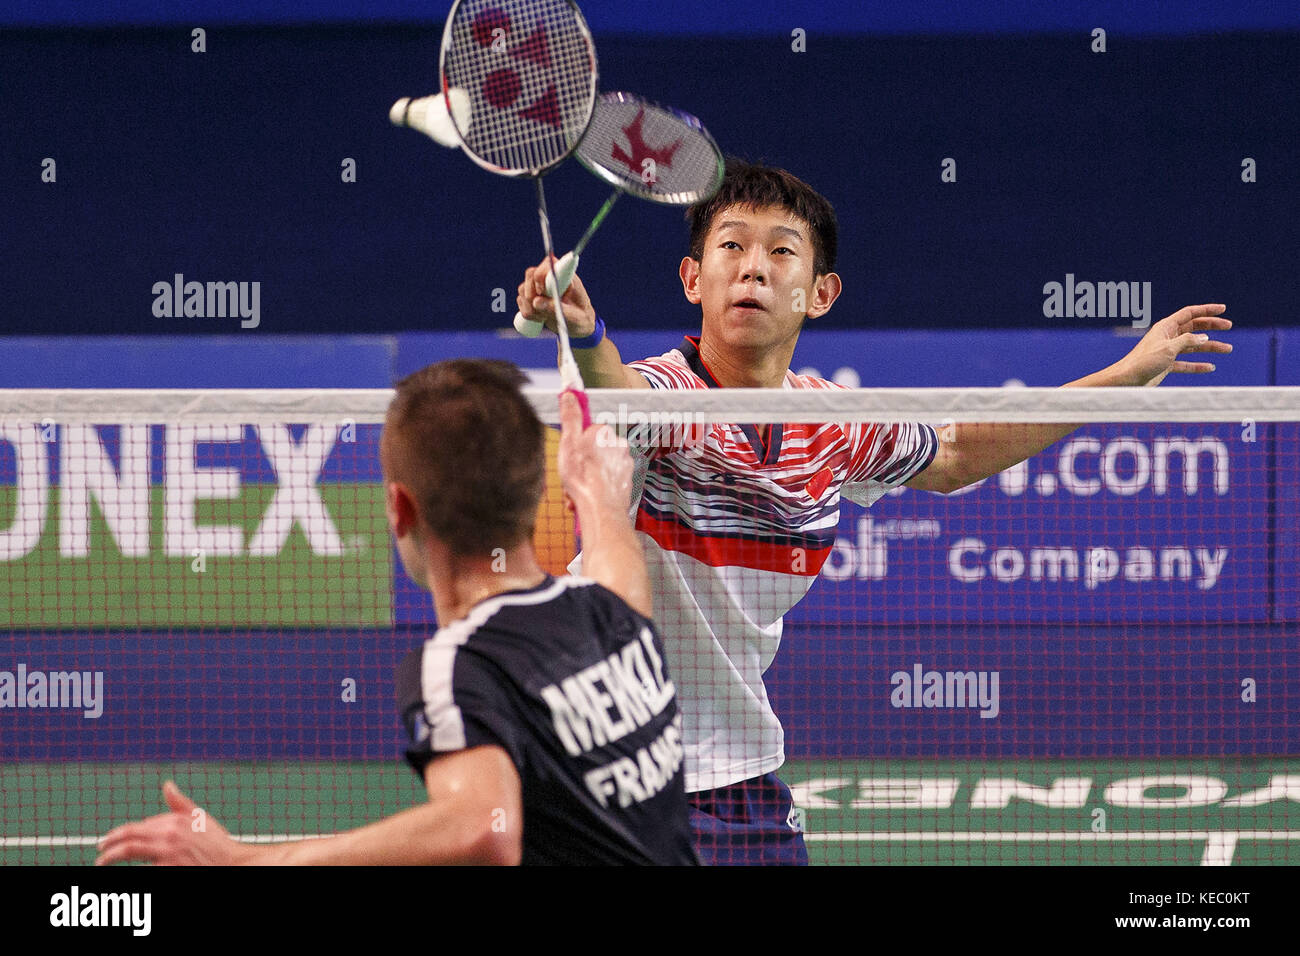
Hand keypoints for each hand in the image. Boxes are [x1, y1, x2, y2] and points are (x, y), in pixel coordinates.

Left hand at [96, 781, 256, 865]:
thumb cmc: (217, 844)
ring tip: (101, 862)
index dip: (123, 833)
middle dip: (110, 842)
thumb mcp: (201, 819)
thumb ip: (180, 804)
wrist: (233, 863)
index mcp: (175, 820)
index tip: (112, 839)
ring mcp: (167, 852)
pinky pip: (143, 868)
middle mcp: (169, 834)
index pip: (140, 826)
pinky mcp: (168, 868)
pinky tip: (122, 872)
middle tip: (99, 849)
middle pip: (130, 835)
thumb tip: (167, 785)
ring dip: (111, 856)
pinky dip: (132, 869)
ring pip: (129, 851)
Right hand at [516, 256, 597, 337]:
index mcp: (565, 275)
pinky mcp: (532, 297)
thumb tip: (536, 302)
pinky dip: (527, 313)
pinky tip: (540, 318)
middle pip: (530, 275)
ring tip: (545, 317)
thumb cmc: (581, 318)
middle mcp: (550, 277)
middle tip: (541, 309)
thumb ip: (555, 309)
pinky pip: (520, 301)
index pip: (549, 264)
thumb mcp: (573, 317)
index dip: (541, 277)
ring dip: (530, 307)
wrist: (578, 326)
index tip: (542, 292)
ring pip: (523, 289)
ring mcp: (539, 286)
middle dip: (532, 295)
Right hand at [556, 390, 631, 515]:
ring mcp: (625, 464)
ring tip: (577, 491)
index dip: (574, 446)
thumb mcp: (568, 442)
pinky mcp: (627, 481)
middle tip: (571, 477)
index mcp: (604, 432)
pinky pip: (607, 481)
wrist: (601, 509)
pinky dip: (597, 489)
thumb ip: (570, 416)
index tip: (569, 456)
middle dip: (580, 465)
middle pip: (593, 451)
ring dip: (587, 479)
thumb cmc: (583, 477)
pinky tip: (587, 498)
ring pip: (599, 468)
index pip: (586, 433)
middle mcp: (619, 445)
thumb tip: (570, 394)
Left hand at [1115, 304, 1232, 386]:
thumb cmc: (1144, 361)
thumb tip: (1205, 337)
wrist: (1128, 380)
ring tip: (1227, 349)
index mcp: (1166, 327)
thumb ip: (1187, 341)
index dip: (1206, 310)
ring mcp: (1167, 351)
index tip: (1223, 308)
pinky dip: (1198, 365)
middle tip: (1228, 326)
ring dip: (1210, 347)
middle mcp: (1167, 337)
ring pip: (1193, 346)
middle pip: (1194, 327)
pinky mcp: (1166, 365)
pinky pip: (1186, 363)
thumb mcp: (1168, 348)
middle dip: (1212, 326)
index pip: (1189, 313)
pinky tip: (1210, 367)